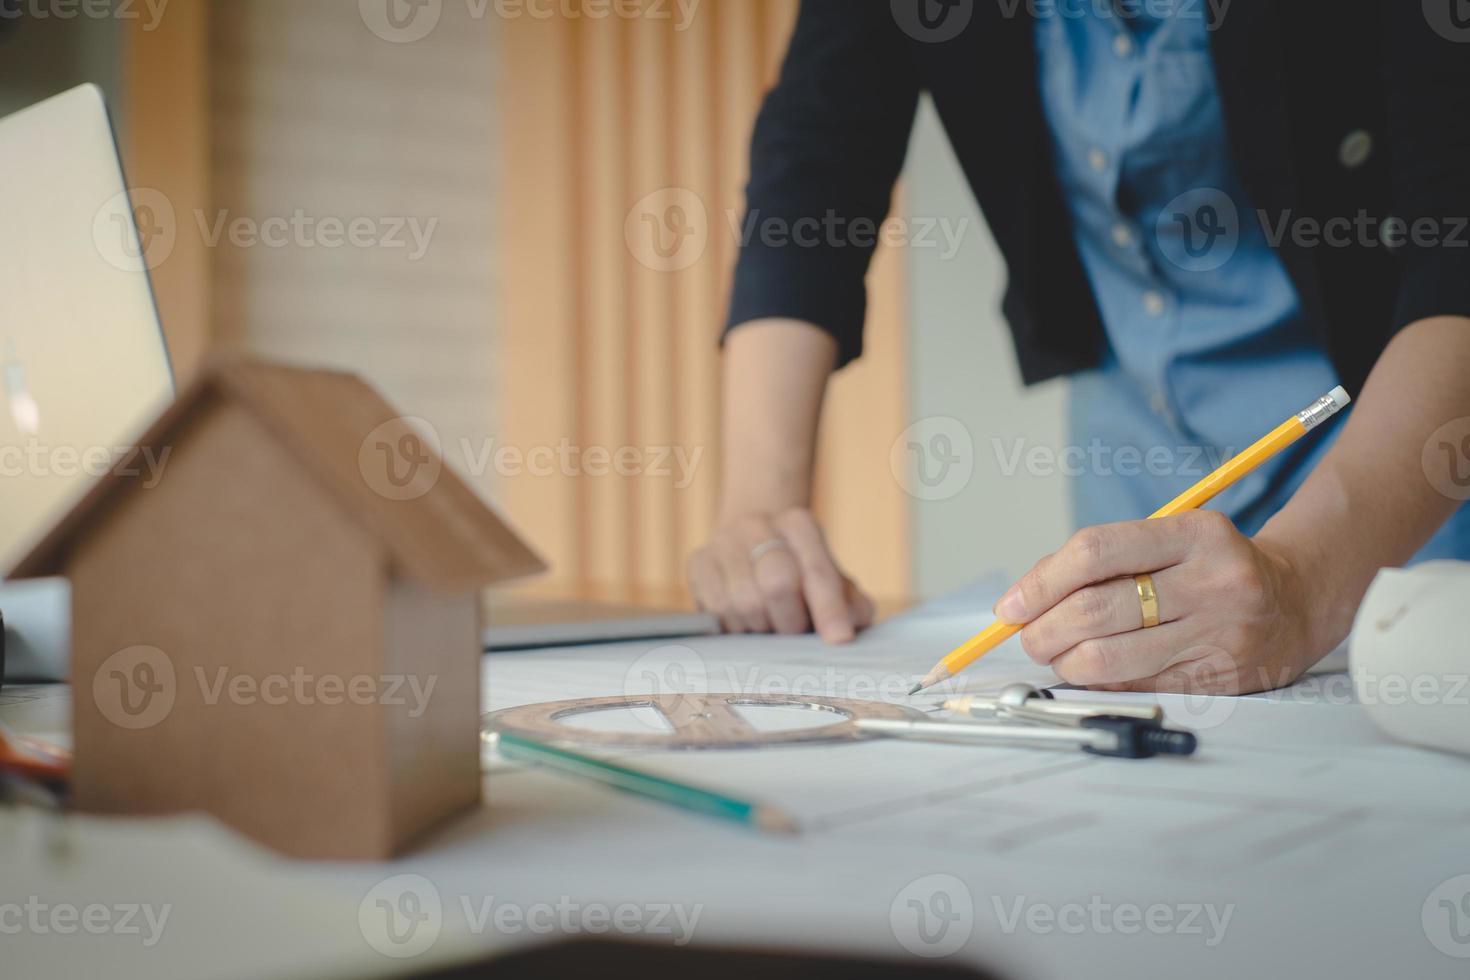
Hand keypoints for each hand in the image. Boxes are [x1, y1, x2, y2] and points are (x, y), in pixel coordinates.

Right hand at [686, 508, 874, 642]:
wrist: (751, 539)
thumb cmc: (798, 569)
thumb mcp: (831, 577)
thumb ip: (849, 602)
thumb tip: (849, 629)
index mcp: (798, 525)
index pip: (817, 571)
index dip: (829, 608)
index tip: (839, 639)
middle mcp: (758, 525)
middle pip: (777, 584)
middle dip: (791, 621)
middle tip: (795, 633)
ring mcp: (723, 542)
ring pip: (744, 603)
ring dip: (762, 628)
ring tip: (769, 624)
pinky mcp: (698, 562)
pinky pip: (716, 611)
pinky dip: (735, 627)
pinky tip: (745, 622)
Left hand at [996, 511, 1324, 693]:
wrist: (1294, 603)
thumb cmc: (1207, 567)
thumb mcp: (1167, 540)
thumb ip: (1100, 560)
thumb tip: (1023, 599)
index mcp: (1195, 533)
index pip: (1095, 551)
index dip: (1041, 582)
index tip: (1010, 605)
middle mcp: (1212, 582)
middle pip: (1094, 611)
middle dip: (1042, 630)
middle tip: (1026, 637)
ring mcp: (1217, 634)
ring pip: (1107, 660)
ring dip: (1063, 662)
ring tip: (1055, 654)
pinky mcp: (1215, 678)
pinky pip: (1132, 685)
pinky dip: (1096, 681)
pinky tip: (1089, 669)